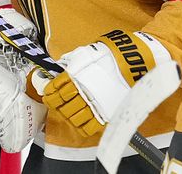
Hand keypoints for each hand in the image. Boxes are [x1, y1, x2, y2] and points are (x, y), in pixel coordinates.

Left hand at [43, 30, 171, 136]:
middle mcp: (83, 91)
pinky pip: (88, 128)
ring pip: (73, 118)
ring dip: (68, 115)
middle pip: (61, 105)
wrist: (133, 61)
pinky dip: (82, 126)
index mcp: (75, 75)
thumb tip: (58, 68)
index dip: (49, 94)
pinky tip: (82, 119)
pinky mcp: (106, 114)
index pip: (53, 90)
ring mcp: (94, 104)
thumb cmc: (109, 55)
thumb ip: (70, 62)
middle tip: (58, 103)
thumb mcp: (85, 53)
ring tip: (70, 111)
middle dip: (58, 105)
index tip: (49, 94)